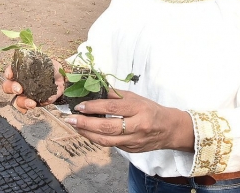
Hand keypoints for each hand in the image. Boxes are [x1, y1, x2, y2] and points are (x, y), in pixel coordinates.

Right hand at [1, 60, 64, 113]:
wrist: (61, 80)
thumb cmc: (50, 69)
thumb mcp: (47, 62)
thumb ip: (43, 64)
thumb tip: (42, 72)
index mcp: (20, 72)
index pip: (10, 71)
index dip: (8, 73)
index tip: (10, 75)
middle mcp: (19, 83)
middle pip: (7, 87)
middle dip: (11, 88)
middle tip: (19, 89)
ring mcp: (24, 94)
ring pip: (16, 100)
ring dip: (21, 102)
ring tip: (31, 103)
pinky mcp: (31, 102)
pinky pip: (26, 107)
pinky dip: (28, 107)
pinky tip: (34, 105)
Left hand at [63, 90, 194, 152]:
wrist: (169, 129)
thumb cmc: (150, 109)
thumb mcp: (136, 97)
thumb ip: (116, 95)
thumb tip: (94, 89)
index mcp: (139, 108)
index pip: (113, 107)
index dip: (94, 106)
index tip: (79, 105)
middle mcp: (137, 126)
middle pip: (107, 127)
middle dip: (86, 123)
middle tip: (70, 118)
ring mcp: (134, 141)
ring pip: (106, 140)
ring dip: (87, 133)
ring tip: (75, 125)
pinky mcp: (131, 150)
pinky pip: (110, 145)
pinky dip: (96, 138)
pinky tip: (87, 132)